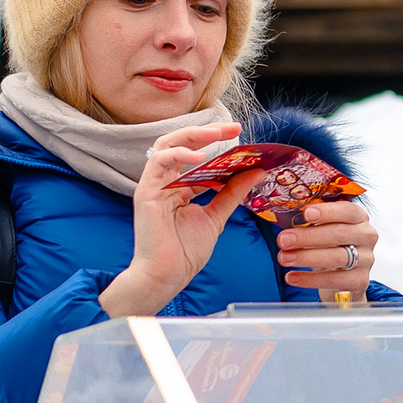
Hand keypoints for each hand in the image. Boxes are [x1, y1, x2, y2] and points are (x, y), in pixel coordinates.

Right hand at [101, 123, 259, 318]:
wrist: (167, 275)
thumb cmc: (186, 251)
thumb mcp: (216, 216)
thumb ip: (232, 193)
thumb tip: (256, 172)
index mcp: (180, 186)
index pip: (198, 155)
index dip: (218, 144)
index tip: (242, 135)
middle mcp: (165, 181)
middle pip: (181, 143)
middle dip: (208, 131)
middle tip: (234, 126)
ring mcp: (154, 185)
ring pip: (167, 145)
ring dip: (194, 135)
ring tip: (219, 134)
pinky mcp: (146, 191)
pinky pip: (158, 162)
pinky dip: (179, 154)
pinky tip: (199, 156)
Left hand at [276, 201, 378, 301]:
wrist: (341, 273)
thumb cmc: (328, 244)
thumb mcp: (322, 228)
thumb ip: (310, 221)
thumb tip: (286, 217)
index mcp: (358, 217)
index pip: (348, 210)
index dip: (327, 212)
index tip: (306, 214)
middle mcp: (367, 236)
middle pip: (339, 234)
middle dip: (308, 237)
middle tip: (283, 240)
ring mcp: (366, 259)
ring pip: (337, 257)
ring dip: (306, 257)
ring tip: (284, 258)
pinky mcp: (360, 280)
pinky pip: (334, 280)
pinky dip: (310, 279)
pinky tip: (292, 277)